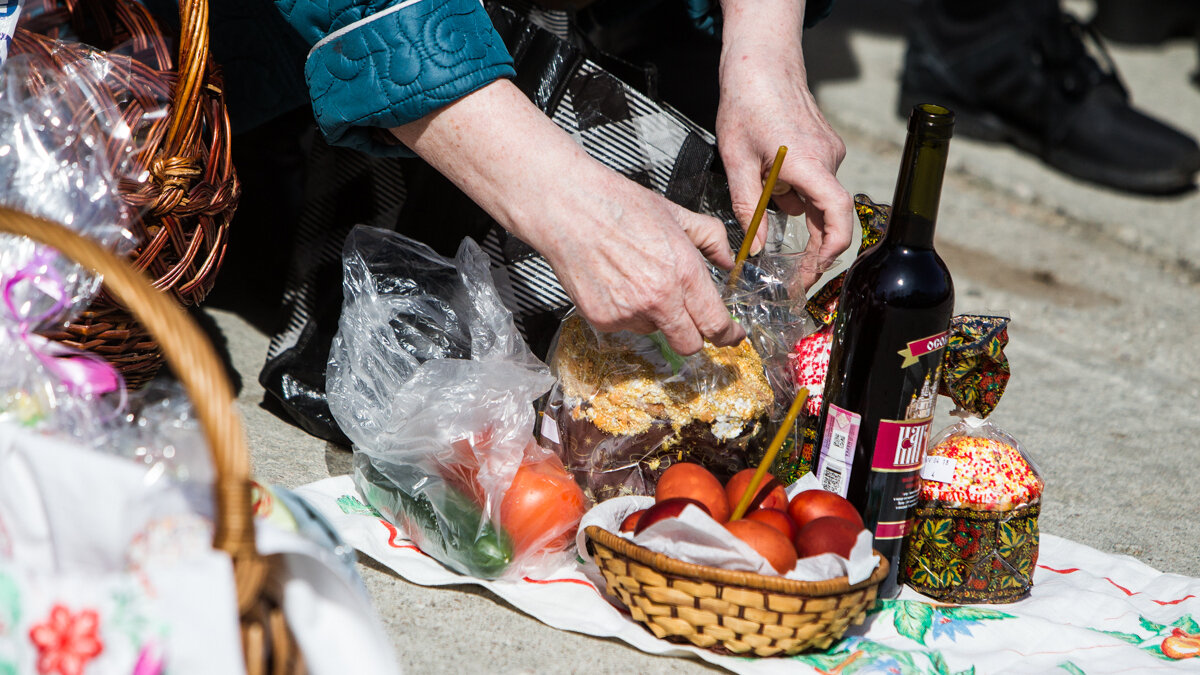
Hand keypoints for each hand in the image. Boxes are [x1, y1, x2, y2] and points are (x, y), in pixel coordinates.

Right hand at [539, 169, 744, 355]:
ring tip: (639, 280)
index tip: (731, 334)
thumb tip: (727, 259)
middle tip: (691, 318)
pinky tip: (618, 283)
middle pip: (689, 345)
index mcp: (683, 274)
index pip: (716, 324)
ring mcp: (628, 313)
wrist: (568, 208)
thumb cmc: (618, 206)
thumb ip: (711, 238)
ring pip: (655, 332)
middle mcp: (658, 300)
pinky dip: (627, 312)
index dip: (728, 335)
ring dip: (656, 317)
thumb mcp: (677, 214)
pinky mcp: (602, 320)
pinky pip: (625, 326)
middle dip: (695, 335)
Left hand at [717, 0, 854, 285]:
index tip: (815, 271)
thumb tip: (754, 248)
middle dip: (812, 243)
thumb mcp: (736, 162)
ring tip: (760, 183)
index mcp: (808, 164)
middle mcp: (828, 158)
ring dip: (793, 205)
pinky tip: (770, 171)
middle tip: (794, 271)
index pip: (836, 215)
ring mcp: (830, 150)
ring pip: (816, 196)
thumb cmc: (746, 104)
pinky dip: (795, 187)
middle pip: (828, 214)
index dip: (830, 249)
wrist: (761, 63)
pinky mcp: (826, 145)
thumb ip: (748, 208)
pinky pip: (814, 179)